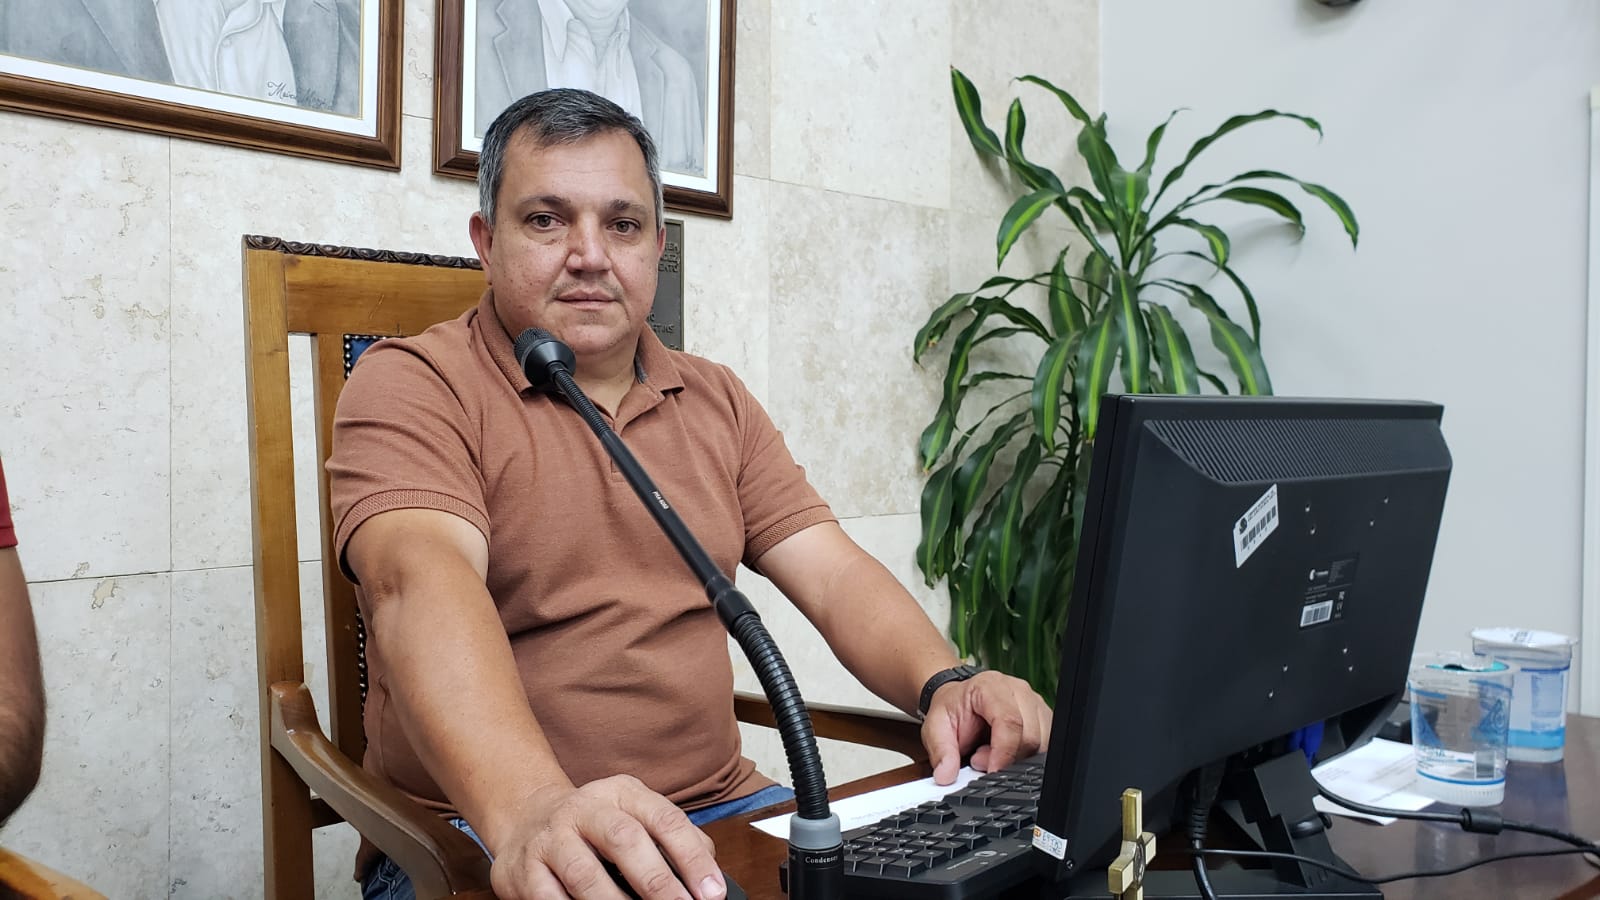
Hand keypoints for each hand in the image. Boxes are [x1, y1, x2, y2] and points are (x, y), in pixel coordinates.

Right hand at [487, 775, 726, 898]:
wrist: (524, 818)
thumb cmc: (593, 826)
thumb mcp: (631, 814)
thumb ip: (669, 836)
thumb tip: (708, 872)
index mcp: (621, 793)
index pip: (664, 819)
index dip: (692, 857)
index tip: (711, 891)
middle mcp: (585, 809)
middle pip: (625, 840)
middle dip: (658, 881)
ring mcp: (552, 837)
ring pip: (585, 873)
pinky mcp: (525, 868)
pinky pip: (550, 897)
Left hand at [921, 671, 1051, 784]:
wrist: (960, 698)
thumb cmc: (952, 708)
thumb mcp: (935, 726)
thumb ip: (940, 751)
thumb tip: (945, 775)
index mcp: (992, 686)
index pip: (1010, 721)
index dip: (1003, 753)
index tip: (991, 772)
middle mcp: (1019, 691)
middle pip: (1030, 736)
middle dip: (1007, 759)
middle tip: (979, 760)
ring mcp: (1035, 703)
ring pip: (1042, 744)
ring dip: (1018, 759)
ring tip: (991, 754)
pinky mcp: (1043, 718)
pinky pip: (1045, 745)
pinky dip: (1026, 757)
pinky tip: (1006, 753)